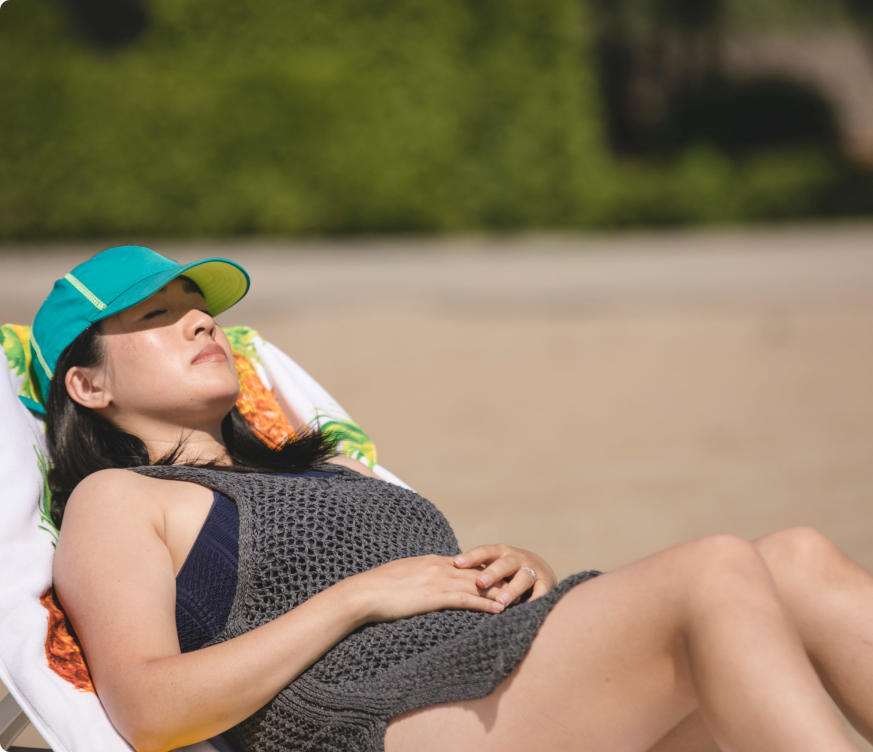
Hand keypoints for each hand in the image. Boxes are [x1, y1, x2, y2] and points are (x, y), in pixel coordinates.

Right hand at [347, 554, 507, 624]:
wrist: (363, 593)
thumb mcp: (403, 574)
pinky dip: (485, 604)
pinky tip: (499, 609)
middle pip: (476, 571)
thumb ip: (419, 575)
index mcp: (431, 560)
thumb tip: (425, 581)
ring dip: (498, 592)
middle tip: (519, 584)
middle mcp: (439, 566)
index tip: (501, 574)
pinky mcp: (434, 596)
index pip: (465, 563)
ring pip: (476, 584)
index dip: (485, 569)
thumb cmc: (377, 588)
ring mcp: (438, 580)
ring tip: (517, 598)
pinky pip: (466, 600)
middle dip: (498, 578)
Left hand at [453, 544, 556, 606]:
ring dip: (512, 589)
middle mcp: (516, 558)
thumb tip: (442, 572)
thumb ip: (474, 569)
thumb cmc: (506, 569)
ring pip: (523, 578)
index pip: (484, 552)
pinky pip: (541, 592)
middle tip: (480, 582)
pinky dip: (535, 599)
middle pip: (504, 563)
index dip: (471, 557)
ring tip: (501, 600)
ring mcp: (532, 570)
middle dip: (492, 572)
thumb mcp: (492, 564)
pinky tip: (527, 609)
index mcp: (500, 552)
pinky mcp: (546, 583)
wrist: (541, 568)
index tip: (456, 563)